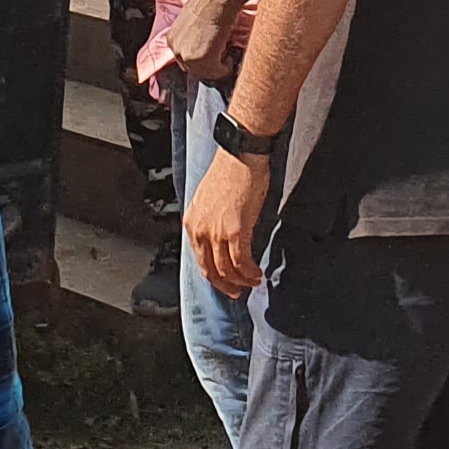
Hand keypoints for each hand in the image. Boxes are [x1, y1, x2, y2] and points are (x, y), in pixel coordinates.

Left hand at [163, 0, 236, 86]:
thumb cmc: (211, 4)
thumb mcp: (195, 24)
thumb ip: (194, 39)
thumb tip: (205, 48)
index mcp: (172, 40)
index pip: (186, 61)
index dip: (203, 59)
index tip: (214, 54)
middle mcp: (176, 49)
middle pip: (195, 70)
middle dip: (211, 65)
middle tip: (223, 53)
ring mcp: (188, 56)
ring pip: (207, 73)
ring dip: (219, 65)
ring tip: (226, 50)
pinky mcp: (202, 59)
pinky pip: (218, 72)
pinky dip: (227, 67)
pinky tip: (229, 52)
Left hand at [189, 140, 275, 299]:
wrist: (241, 155)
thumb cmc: (231, 171)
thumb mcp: (211, 200)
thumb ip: (212, 221)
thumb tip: (223, 238)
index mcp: (191, 222)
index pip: (199, 258)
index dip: (213, 274)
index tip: (224, 281)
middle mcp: (200, 230)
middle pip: (210, 269)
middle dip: (225, 284)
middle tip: (237, 292)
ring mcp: (216, 232)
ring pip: (226, 269)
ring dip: (241, 281)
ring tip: (252, 282)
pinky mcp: (235, 231)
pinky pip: (241, 262)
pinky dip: (249, 272)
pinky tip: (256, 274)